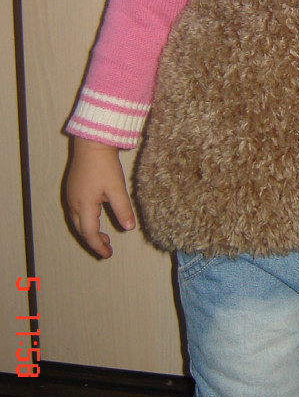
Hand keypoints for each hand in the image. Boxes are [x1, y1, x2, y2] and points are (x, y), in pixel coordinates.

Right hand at [66, 137, 135, 256]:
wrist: (91, 143)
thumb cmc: (104, 165)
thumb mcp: (116, 188)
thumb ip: (122, 209)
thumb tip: (128, 228)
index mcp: (84, 205)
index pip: (89, 233)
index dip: (98, 245)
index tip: (108, 254)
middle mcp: (73, 203)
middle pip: (80, 229)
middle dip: (93, 240)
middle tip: (107, 246)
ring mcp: (71, 195)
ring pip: (77, 220)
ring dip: (89, 230)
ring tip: (104, 236)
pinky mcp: (73, 188)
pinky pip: (77, 211)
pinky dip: (85, 220)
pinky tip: (96, 217)